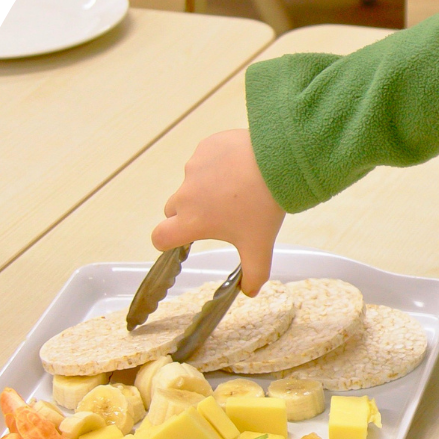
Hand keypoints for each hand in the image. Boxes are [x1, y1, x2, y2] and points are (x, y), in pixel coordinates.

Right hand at [151, 129, 285, 295]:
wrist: (278, 162)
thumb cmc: (264, 207)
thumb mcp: (260, 246)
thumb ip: (254, 274)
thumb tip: (249, 292)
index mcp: (192, 221)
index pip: (159, 237)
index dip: (167, 241)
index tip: (182, 240)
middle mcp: (186, 194)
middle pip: (174, 208)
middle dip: (190, 213)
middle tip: (219, 214)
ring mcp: (194, 166)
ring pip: (192, 182)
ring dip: (206, 186)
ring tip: (238, 187)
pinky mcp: (206, 146)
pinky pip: (205, 158)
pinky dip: (217, 163)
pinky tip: (240, 166)